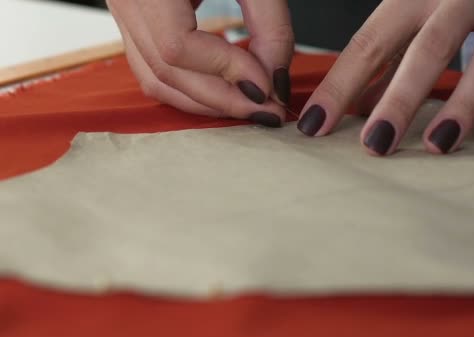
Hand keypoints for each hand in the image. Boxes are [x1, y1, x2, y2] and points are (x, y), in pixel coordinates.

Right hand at [107, 0, 293, 126]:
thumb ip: (269, 23)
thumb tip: (276, 79)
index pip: (178, 46)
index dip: (227, 72)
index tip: (270, 86)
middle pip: (167, 73)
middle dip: (224, 100)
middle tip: (269, 113)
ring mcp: (123, 14)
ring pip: (157, 81)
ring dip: (207, 102)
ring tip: (251, 107)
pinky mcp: (135, 23)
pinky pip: (155, 71)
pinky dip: (192, 89)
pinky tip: (227, 91)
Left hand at [297, 0, 473, 154]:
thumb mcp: (417, 7)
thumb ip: (390, 54)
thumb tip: (360, 107)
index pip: (372, 42)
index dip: (341, 85)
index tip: (315, 126)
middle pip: (428, 49)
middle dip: (399, 100)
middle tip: (375, 146)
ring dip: (463, 104)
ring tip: (437, 146)